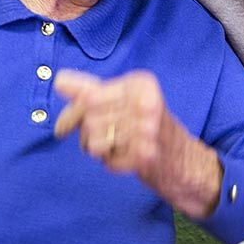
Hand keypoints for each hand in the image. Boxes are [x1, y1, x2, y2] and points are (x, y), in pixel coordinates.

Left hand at [53, 69, 221, 217]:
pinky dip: (111, 163)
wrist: (184, 160)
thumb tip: (59, 80)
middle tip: (102, 140)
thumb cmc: (148, 126)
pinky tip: (127, 158)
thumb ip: (91, 89)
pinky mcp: (146, 155)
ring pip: (95, 142)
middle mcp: (147, 103)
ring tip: (117, 147)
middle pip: (90, 121)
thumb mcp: (125, 100)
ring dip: (98, 150)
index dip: (70, 115)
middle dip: (86, 135)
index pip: (89, 98)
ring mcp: (148, 129)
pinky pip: (107, 160)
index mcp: (141, 83)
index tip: (61, 129)